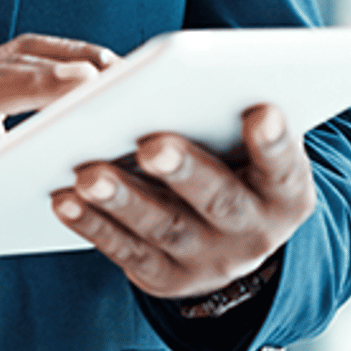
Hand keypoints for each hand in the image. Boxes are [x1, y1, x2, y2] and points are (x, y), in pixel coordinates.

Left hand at [50, 103, 314, 302]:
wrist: (232, 240)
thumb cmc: (236, 166)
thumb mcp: (252, 147)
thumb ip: (234, 116)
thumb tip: (187, 73)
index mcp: (285, 194)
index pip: (285, 166)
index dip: (275, 142)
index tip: (261, 110)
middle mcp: (253, 234)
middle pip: (219, 201)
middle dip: (184, 171)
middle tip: (152, 144)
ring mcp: (209, 261)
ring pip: (164, 228)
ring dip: (123, 200)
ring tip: (88, 174)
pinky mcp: (165, 277)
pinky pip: (126, 251)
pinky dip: (93, 225)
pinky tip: (64, 199)